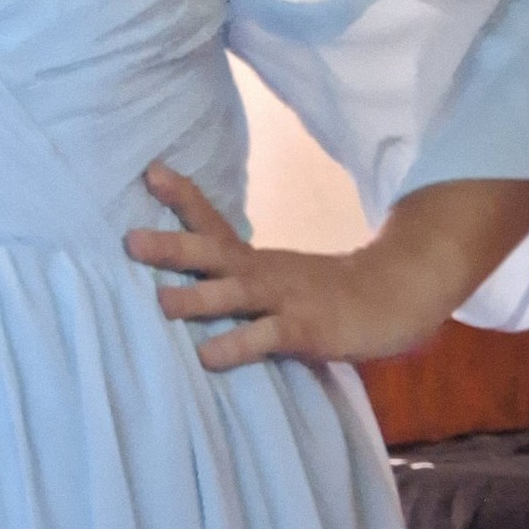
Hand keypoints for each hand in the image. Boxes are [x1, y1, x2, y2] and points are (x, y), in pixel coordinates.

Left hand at [123, 160, 450, 372]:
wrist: (397, 294)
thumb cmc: (328, 291)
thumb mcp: (278, 275)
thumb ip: (236, 276)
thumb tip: (183, 278)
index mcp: (255, 259)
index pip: (212, 222)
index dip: (182, 197)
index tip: (150, 172)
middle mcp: (264, 272)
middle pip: (212, 254)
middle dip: (171, 248)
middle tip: (131, 241)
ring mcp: (285, 299)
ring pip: (235, 295)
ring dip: (197, 298)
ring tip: (160, 302)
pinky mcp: (306, 330)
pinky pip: (265, 338)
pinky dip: (236, 345)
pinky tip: (208, 356)